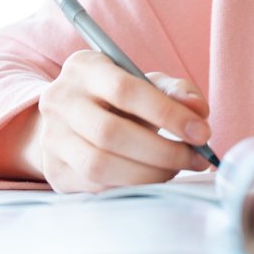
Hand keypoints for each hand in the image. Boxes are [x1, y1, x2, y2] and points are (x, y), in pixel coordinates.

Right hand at [33, 50, 211, 192]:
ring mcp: (52, 137)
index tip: (201, 133)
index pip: (126, 90)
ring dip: (148, 174)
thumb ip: (177, 92)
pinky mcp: (54, 170)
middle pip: (111, 133)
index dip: (168, 114)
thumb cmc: (119, 99)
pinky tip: (151, 178)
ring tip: (175, 170)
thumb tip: (198, 111)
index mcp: (85, 67)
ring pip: (100, 164)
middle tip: (195, 159)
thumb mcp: (147, 84)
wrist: (74, 119)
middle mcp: (60, 99)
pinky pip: (94, 186)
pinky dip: (130, 186)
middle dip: (162, 151)